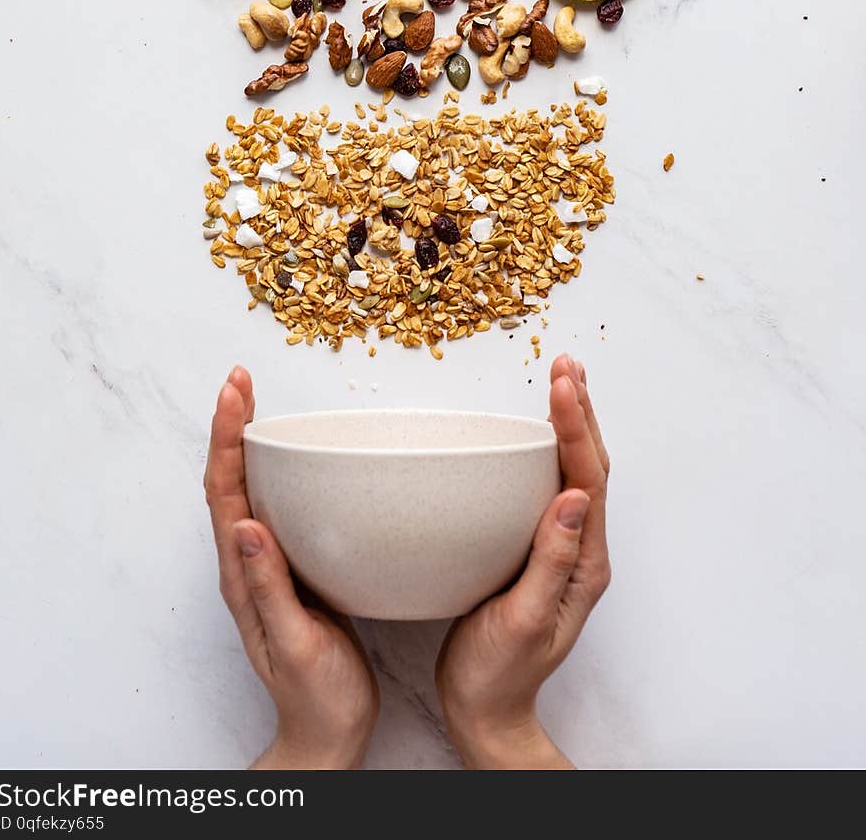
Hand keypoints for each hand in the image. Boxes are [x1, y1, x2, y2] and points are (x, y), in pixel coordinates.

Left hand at [204, 367, 378, 769]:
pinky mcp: (296, 570)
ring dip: (251, 443)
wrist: (329, 734)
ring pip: (252, 490)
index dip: (227, 438)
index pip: (224, 492)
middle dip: (232, 425)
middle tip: (242, 379)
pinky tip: (301, 460)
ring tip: (258, 402)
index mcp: (241, 575)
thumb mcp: (294, 645)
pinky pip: (282, 508)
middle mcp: (248, 563)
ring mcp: (270, 566)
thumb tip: (247, 525)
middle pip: (230, 480)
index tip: (236, 392)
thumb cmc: (315, 697)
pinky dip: (283, 472)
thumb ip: (270, 587)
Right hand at [435, 356, 609, 769]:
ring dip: (569, 423)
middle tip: (566, 363)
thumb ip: (550, 561)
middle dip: (580, 410)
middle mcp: (580, 550)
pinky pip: (547, 487)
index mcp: (584, 564)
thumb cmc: (499, 675)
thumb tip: (573, 498)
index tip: (561, 384)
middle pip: (590, 465)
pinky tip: (531, 433)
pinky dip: (545, 449)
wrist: (486, 712)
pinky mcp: (534, 550)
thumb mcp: (523, 621)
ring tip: (561, 378)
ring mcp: (560, 550)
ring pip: (572, 471)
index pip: (588, 479)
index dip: (576, 427)